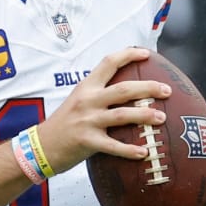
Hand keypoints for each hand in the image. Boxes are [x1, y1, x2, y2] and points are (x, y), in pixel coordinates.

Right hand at [35, 47, 170, 173]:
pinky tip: (145, 152)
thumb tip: (130, 90)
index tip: (148, 54)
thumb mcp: (79, 100)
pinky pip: (113, 146)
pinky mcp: (86, 142)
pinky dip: (130, 150)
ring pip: (122, 115)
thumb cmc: (65, 123)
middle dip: (148, 88)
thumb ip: (100, 94)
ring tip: (162, 117)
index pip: (108, 63)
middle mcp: (87, 101)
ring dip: (145, 116)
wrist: (39, 146)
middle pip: (123, 89)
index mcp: (87, 87)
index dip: (128, 55)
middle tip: (167, 90)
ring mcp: (87, 121)